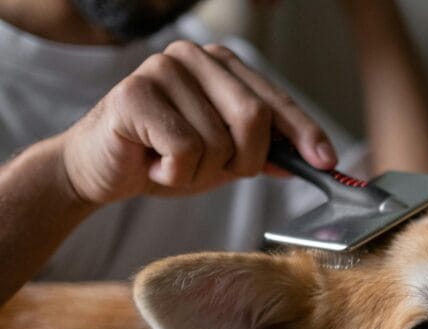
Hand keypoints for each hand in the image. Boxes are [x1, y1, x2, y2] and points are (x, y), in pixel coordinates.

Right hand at [59, 40, 335, 204]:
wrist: (100, 170)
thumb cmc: (164, 157)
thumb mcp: (225, 158)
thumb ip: (265, 153)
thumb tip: (312, 159)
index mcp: (221, 65)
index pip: (275, 100)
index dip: (304, 133)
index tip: (326, 161)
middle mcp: (194, 57)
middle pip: (253, 117)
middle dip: (245, 159)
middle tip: (219, 170)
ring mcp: (162, 70)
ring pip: (218, 141)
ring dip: (201, 172)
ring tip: (171, 163)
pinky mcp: (134, 94)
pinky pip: (184, 150)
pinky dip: (174, 173)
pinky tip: (152, 163)